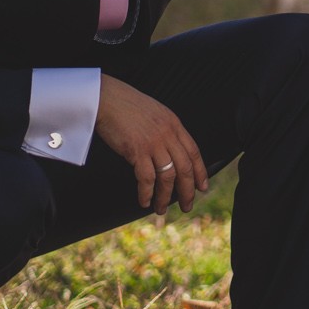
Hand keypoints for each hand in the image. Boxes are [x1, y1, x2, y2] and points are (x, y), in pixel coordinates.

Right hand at [95, 74, 209, 213]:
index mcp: (174, 125)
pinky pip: (147, 178)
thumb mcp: (155, 113)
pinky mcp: (137, 150)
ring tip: (161, 209)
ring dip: (165, 197)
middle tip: (187, 206)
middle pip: (185, 168)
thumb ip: (165, 130)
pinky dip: (146, 192)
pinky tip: (144, 201)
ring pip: (168, 177)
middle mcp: (168, 134)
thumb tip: (169, 150)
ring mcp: (154, 143)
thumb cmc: (126, 106)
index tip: (202, 187)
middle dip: (187, 191)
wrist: (106, 98)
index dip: (200, 172)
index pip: (194, 152)